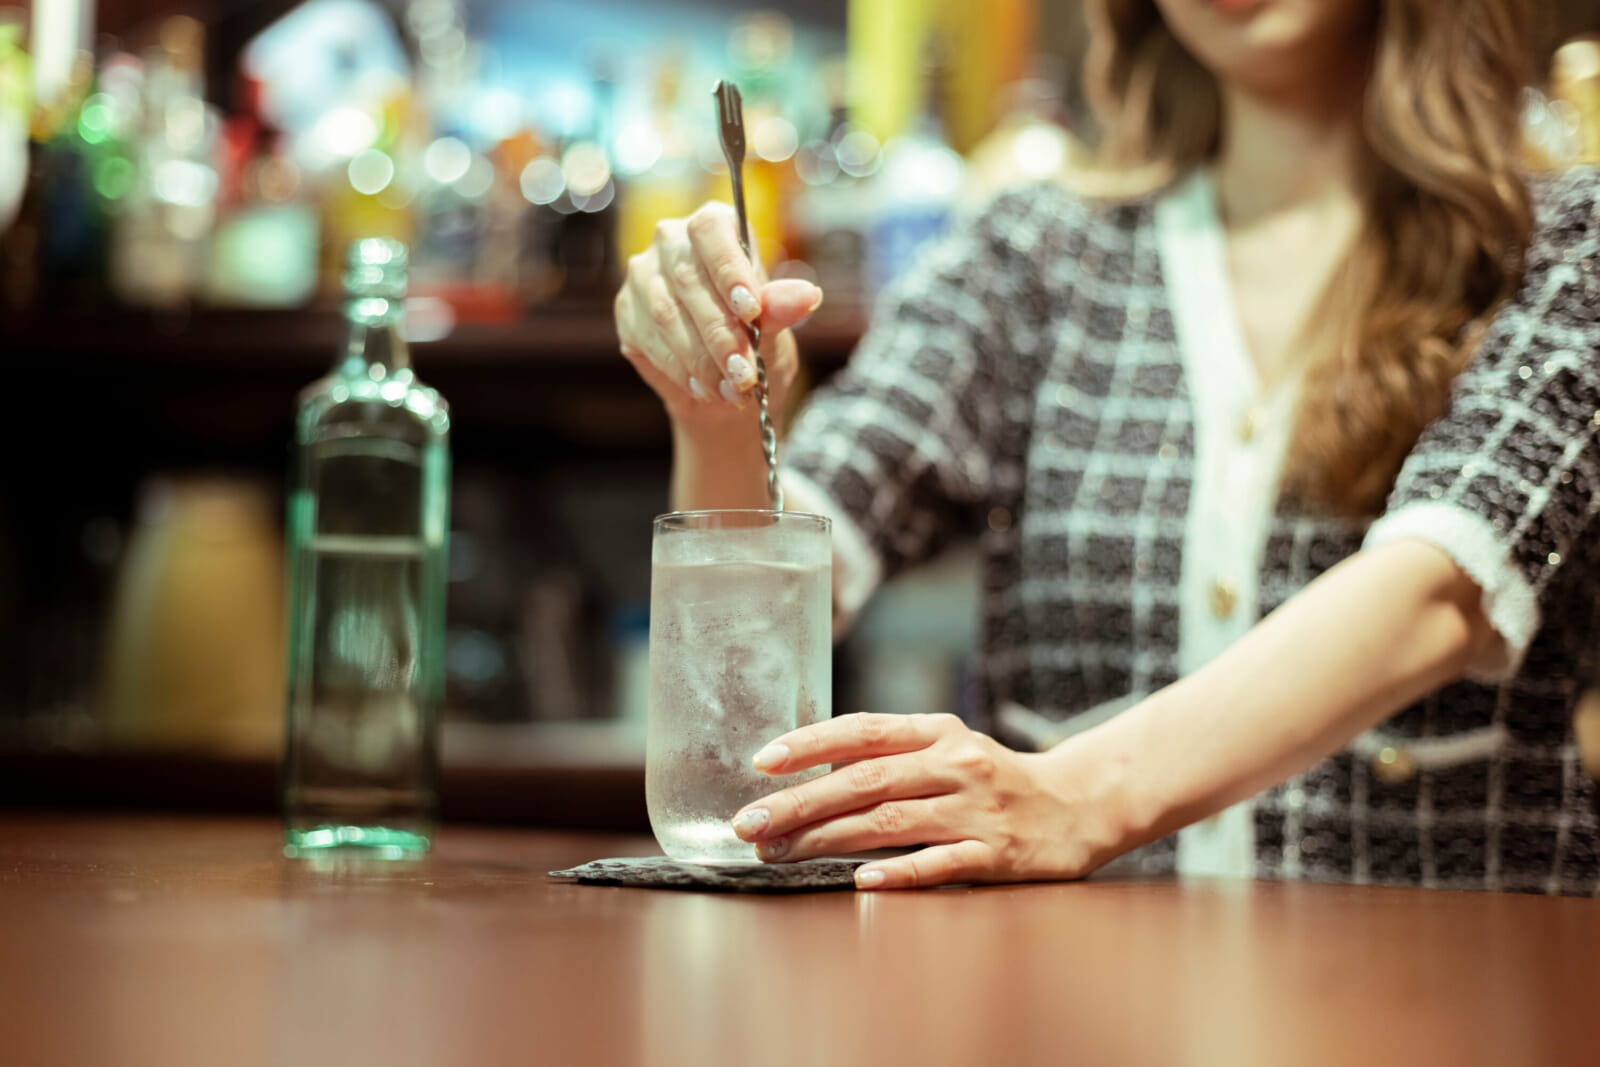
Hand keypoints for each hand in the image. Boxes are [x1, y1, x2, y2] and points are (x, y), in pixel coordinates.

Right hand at [613, 201, 822, 429]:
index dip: (729, 269)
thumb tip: (808, 296)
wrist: (726, 384)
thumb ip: (781, 309)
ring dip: (701, 359)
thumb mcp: (774, 328)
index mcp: (712, 226)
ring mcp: (643, 277)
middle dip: (720, 333)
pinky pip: (649, 340)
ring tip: (731, 389)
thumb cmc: (754, 342)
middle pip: (688, 280)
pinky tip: (705, 389)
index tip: (751, 311)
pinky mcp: (627, 313)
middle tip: (744, 373)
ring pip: (667, 315)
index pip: (711, 231)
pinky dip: (680, 370)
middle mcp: (670, 242)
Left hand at [730, 713, 1125, 889]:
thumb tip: (807, 771)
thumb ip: (889, 754)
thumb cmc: (993, 778)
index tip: (762, 762)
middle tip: (750, 824)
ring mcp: (977, 809)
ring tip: (780, 853)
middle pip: (865, 780)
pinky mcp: (998, 853)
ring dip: (828, 839)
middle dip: (800, 803)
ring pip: (891, 822)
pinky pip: (941, 863)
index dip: (810, 743)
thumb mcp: (947, 747)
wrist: (1079, 804)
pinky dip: (900, 872)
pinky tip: (861, 881)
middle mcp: (955, 764)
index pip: (863, 729)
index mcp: (937, 732)